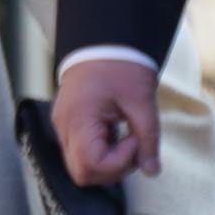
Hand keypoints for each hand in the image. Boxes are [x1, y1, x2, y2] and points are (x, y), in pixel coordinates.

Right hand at [52, 58, 160, 187]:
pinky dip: (101, 151)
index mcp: (78, 120)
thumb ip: (148, 139)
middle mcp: (64, 127)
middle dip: (112, 168)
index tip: (135, 139)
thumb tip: (152, 171)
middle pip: (82, 173)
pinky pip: (81, 151)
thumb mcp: (141, 102)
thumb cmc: (121, 66)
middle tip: (132, 143)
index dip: (118, 163)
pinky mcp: (67, 124)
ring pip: (81, 166)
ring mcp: (62, 126)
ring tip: (125, 136)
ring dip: (108, 161)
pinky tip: (115, 133)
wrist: (103, 41)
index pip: (90, 167)